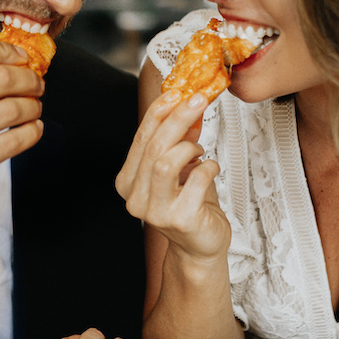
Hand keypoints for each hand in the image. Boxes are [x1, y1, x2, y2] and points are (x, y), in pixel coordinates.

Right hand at [0, 32, 43, 264]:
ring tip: (33, 107)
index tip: (17, 57)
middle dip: (28, 78)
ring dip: (32, 106)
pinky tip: (31, 130)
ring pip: (13, 109)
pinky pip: (13, 144)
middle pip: (2, 77)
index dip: (4, 49)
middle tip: (35, 82)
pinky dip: (31, 133)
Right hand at [115, 89, 229, 262]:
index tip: (176, 93)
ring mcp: (155, 212)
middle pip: (154, 147)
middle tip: (199, 100)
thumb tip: (188, 103)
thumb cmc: (190, 204)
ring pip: (165, 163)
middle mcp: (135, 197)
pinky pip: (195, 181)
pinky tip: (210, 168)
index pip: (140, 139)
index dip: (158, 113)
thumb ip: (180, 139)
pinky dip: (207, 167)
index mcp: (128, 181)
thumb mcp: (181, 166)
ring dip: (188, 148)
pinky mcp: (180, 220)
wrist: (201, 245)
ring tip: (200, 150)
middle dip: (178, 119)